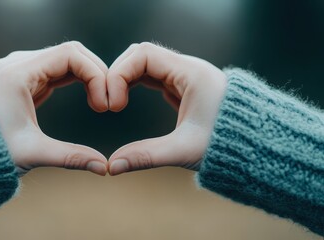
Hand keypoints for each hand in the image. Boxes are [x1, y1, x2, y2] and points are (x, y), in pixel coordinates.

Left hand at [0, 41, 107, 175]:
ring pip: (63, 60)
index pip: (70, 55)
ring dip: (86, 76)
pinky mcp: (20, 79)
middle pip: (70, 52)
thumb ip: (70, 157)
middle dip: (95, 73)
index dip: (96, 74)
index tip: (104, 105)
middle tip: (108, 102)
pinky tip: (86, 97)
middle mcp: (17, 63)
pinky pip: (53, 70)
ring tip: (99, 102)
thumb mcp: (31, 153)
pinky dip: (74, 80)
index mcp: (17, 73)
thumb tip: (104, 167)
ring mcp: (18, 69)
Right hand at [107, 42, 226, 174]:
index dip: (120, 74)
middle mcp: (188, 69)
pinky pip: (153, 77)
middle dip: (119, 74)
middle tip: (110, 104)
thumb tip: (112, 167)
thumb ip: (147, 156)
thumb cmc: (230, 146)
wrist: (258, 147)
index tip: (114, 105)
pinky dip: (136, 85)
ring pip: (146, 64)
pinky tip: (127, 100)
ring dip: (126, 79)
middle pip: (141, 54)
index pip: (143, 54)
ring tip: (114, 103)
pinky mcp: (184, 88)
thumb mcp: (185, 150)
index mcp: (191, 73)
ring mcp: (186, 77)